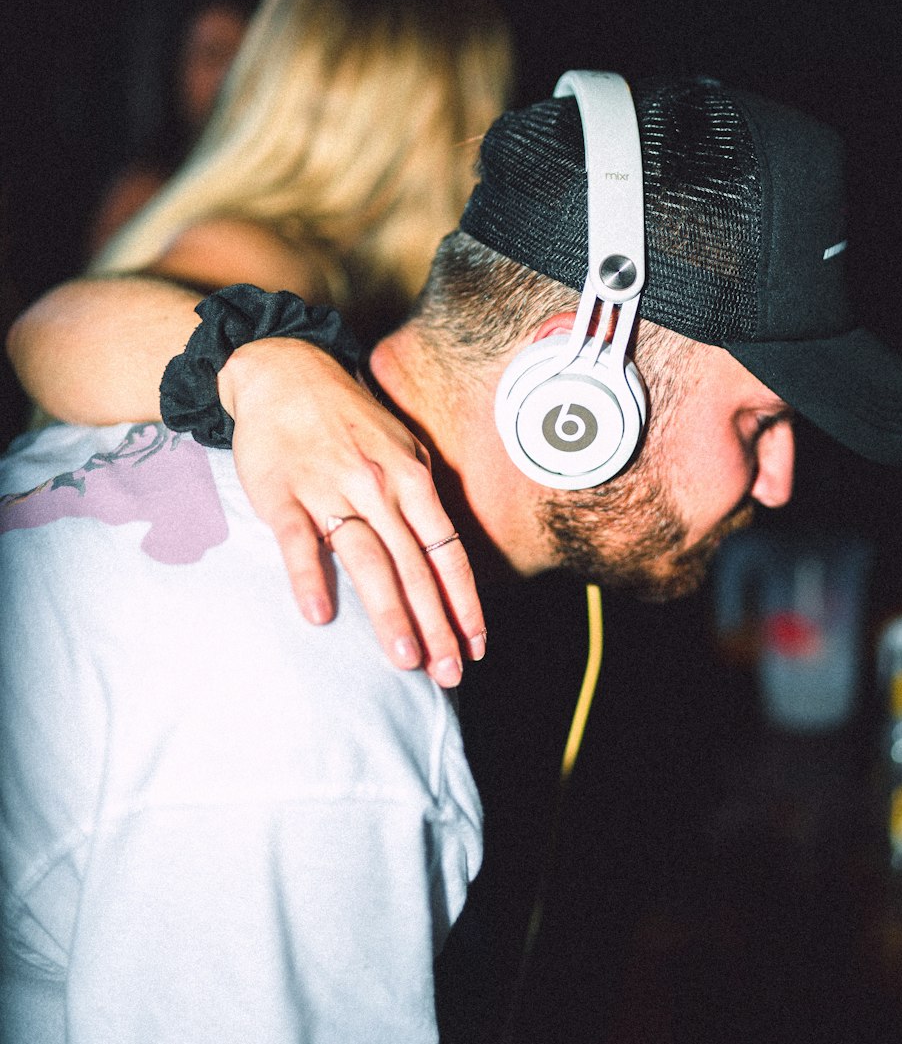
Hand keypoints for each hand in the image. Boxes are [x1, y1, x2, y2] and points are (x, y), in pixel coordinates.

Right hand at [218, 336, 485, 686]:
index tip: (478, 645)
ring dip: (389, 613)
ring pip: (367, 559)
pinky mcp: (281, 493)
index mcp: (412, 478)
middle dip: (435, 624)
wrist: (285, 370)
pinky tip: (319, 616)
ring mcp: (330, 488)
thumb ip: (420, 501)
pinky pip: (299, 542)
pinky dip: (310, 577)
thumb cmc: (349, 420)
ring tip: (404, 660)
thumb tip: (445, 558)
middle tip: (448, 673)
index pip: (447, 551)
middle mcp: (378, 486)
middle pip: (414, 565)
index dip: (464, 600)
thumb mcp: (401, 448)